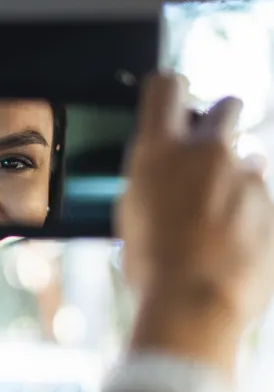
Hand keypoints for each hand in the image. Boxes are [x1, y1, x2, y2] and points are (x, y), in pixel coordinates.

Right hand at [118, 71, 273, 374]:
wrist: (195, 304)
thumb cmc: (152, 268)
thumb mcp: (130, 218)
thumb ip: (151, 181)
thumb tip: (162, 174)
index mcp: (160, 151)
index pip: (167, 87)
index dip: (168, 93)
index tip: (170, 104)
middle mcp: (207, 152)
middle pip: (225, 107)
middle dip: (218, 124)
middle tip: (205, 155)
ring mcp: (248, 177)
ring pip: (249, 159)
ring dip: (236, 178)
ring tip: (216, 220)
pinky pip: (263, 198)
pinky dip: (251, 215)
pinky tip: (232, 245)